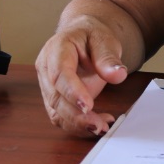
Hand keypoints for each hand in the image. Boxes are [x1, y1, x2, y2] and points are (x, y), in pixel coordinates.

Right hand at [35, 16, 129, 136]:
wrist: (84, 36)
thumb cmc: (91, 36)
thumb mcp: (105, 40)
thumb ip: (108, 58)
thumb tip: (117, 75)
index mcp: (56, 49)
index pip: (59, 73)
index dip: (72, 92)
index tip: (88, 106)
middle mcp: (46, 68)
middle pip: (55, 98)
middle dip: (76, 115)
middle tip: (99, 125)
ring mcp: (47, 85)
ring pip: (56, 112)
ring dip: (77, 124)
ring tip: (102, 126)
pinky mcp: (54, 98)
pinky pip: (62, 117)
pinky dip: (79, 125)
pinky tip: (98, 123)